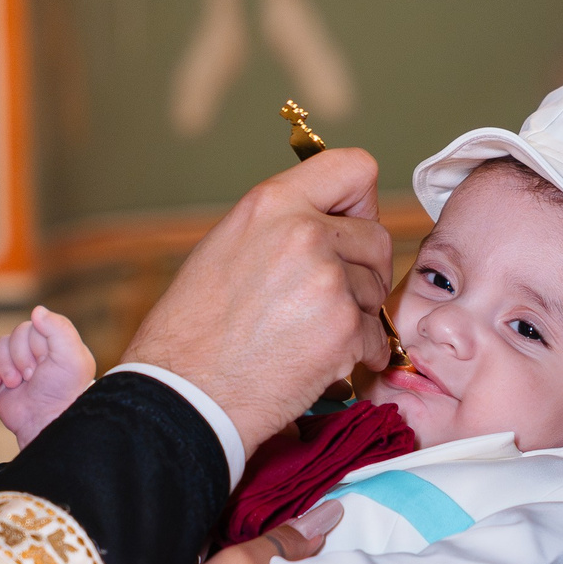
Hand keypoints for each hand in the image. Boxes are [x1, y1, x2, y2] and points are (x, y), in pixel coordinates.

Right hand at [0, 305, 95, 447]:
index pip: (35, 325)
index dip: (35, 343)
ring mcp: (17, 368)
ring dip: (4, 366)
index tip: (45, 363)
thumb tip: (37, 310)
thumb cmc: (63, 393)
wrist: (44, 425)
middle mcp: (38, 354)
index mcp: (58, 345)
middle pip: (14, 335)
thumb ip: (59, 328)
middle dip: (19, 357)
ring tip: (17, 384)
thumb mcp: (71, 357)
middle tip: (32, 377)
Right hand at [125, 150, 392, 458]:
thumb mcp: (228, 246)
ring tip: (307, 333)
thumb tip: (334, 220)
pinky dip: (356, 353)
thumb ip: (284, 224)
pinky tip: (318, 361)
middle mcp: (304, 233)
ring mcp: (328, 281)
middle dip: (362, 269)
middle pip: (378, 237)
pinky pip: (376, 336)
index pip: (355, 168)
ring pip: (377, 290)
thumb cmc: (194, 330)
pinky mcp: (344, 330)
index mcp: (272, 204)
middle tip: (324, 299)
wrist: (185, 395)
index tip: (350, 225)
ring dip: (357, 314)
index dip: (360, 201)